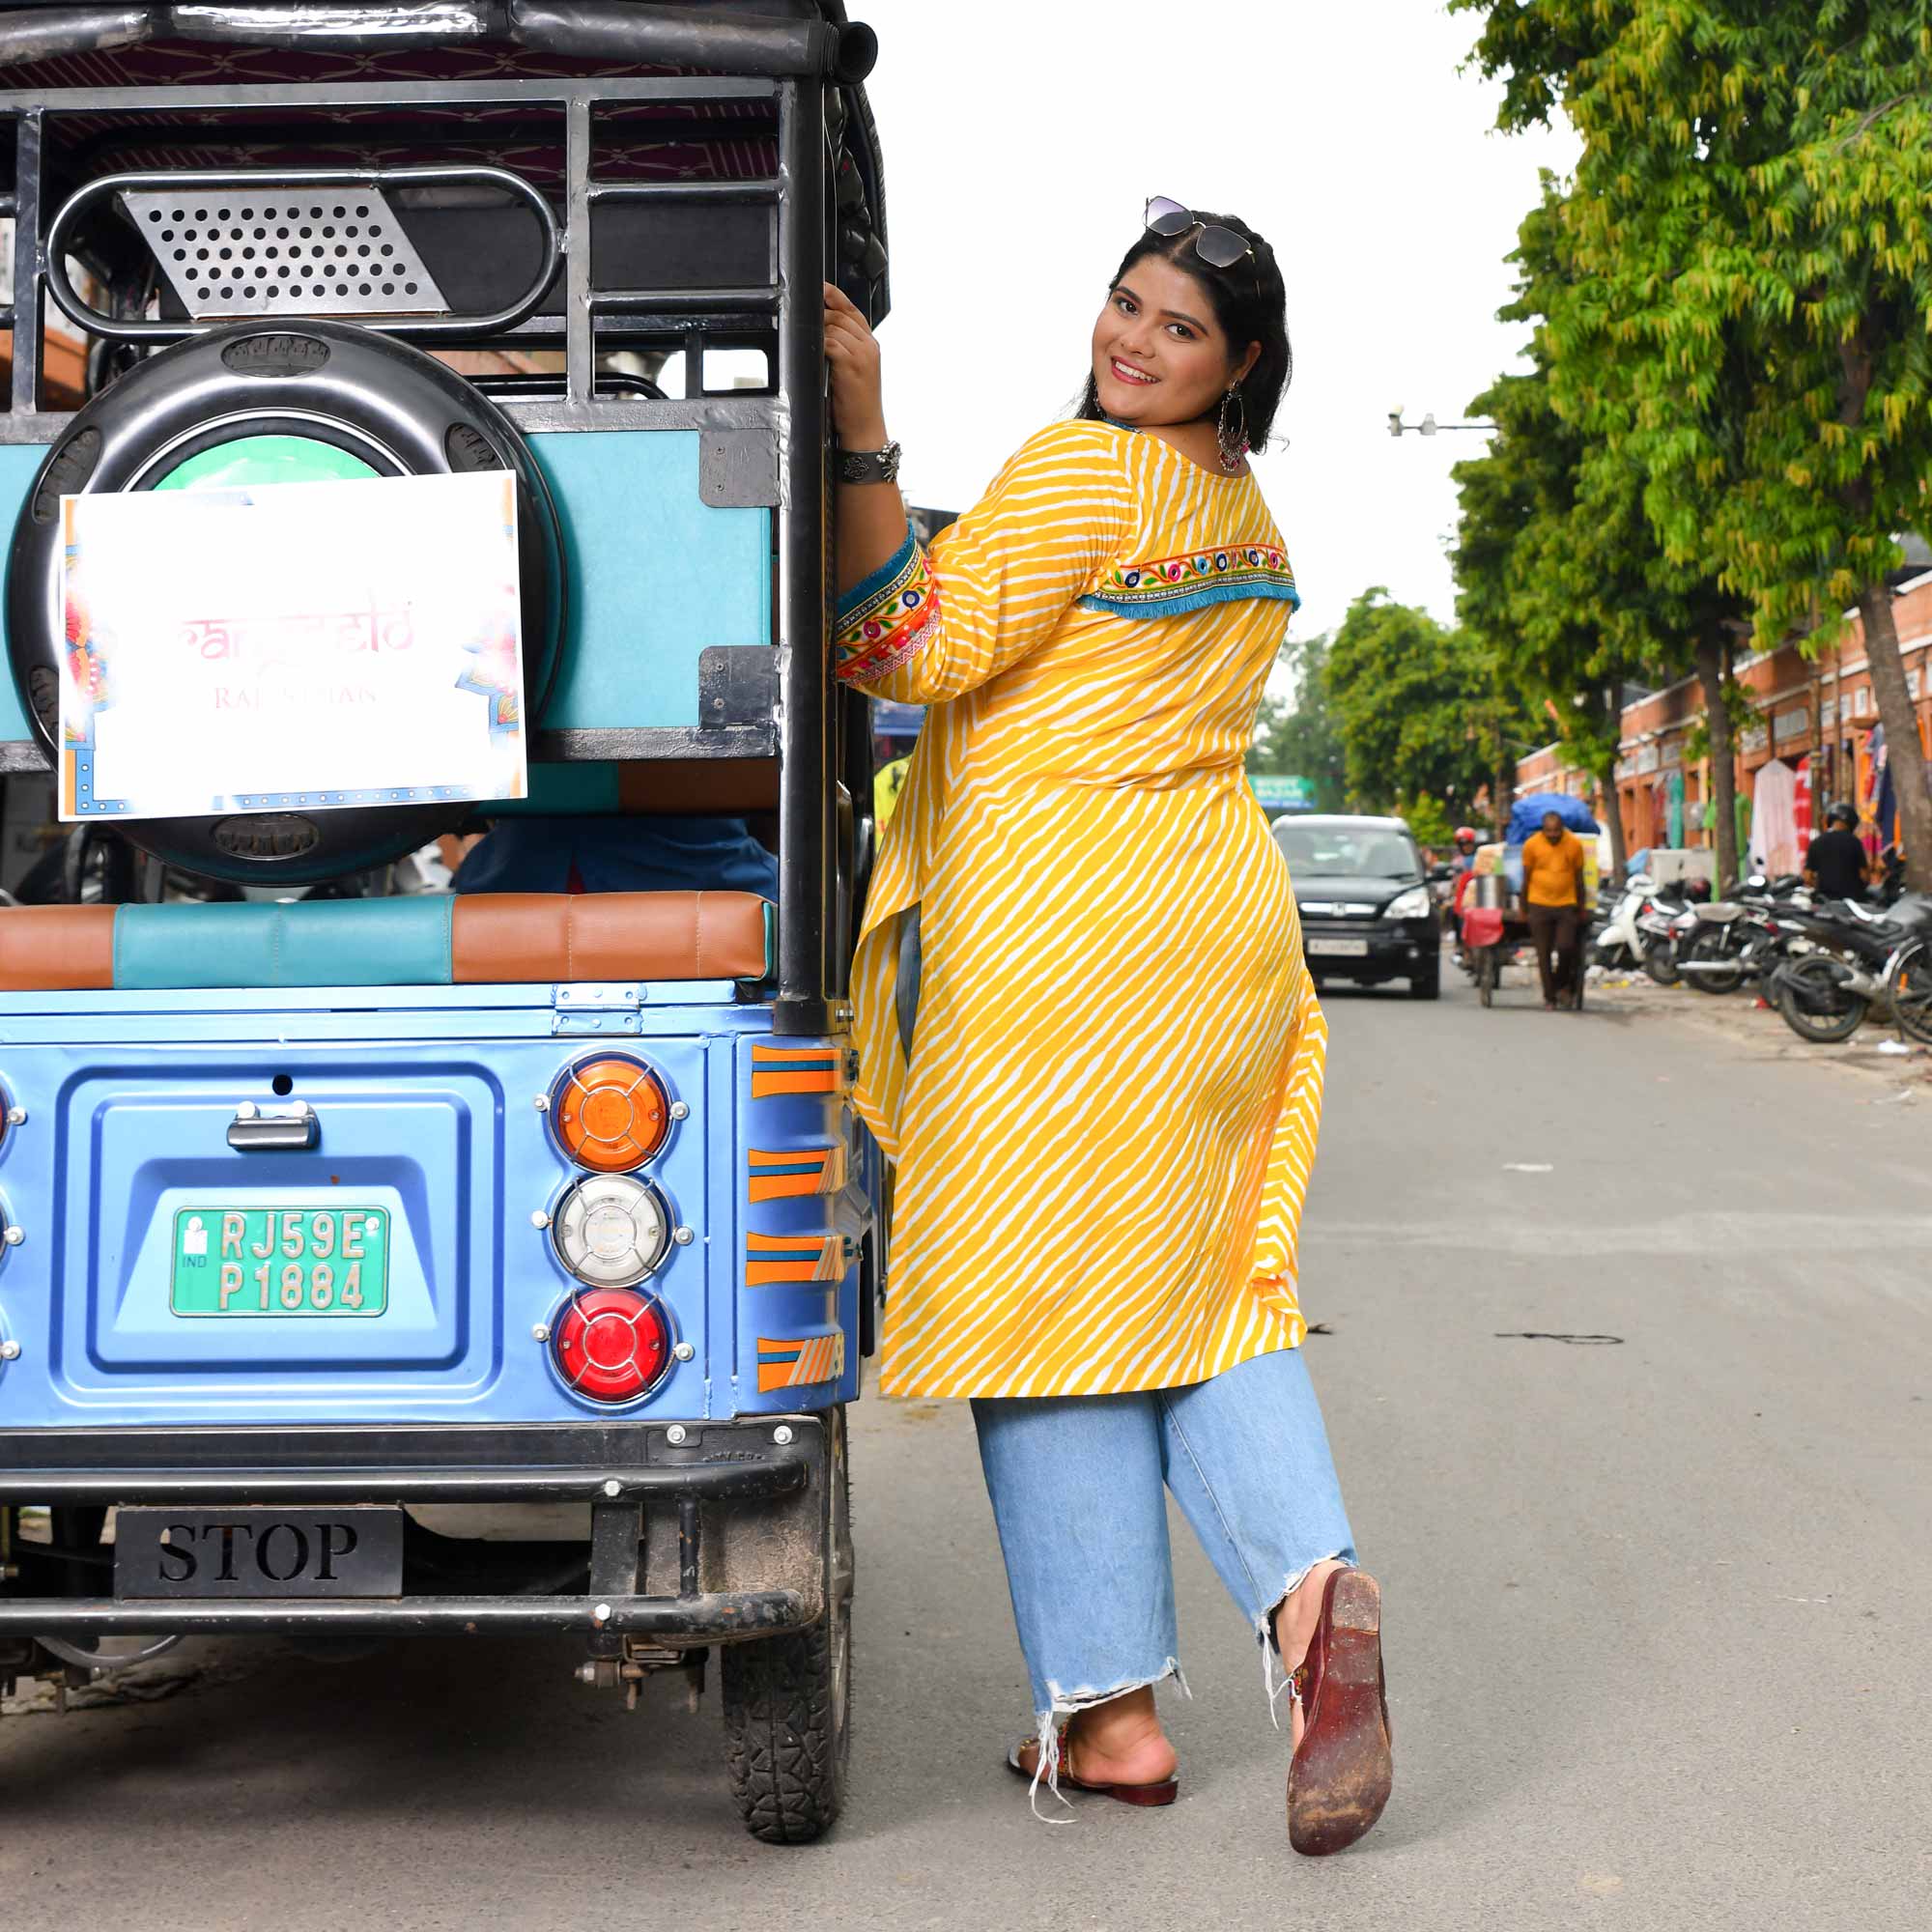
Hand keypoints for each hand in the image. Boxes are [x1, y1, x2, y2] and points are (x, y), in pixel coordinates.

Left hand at [824, 280, 887, 449]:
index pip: (852, 310)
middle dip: (819, 314)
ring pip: (833, 327)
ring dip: (816, 332)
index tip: (819, 287)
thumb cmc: (856, 404)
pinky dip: (818, 344)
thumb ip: (845, 348)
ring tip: (807, 340)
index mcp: (871, 344)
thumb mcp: (855, 370)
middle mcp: (869, 345)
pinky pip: (829, 343)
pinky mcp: (851, 363)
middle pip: (839, 315)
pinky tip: (813, 351)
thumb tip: (820, 332)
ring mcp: (861, 353)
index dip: (834, 295)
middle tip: (803, 319)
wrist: (864, 428)